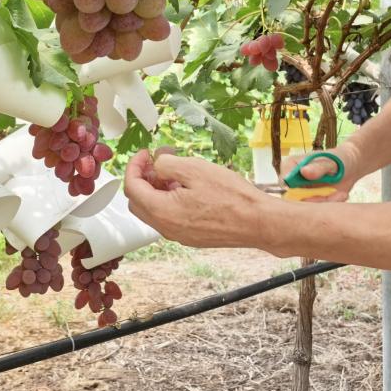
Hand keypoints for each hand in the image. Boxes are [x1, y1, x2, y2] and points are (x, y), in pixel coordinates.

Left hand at [122, 150, 275, 249]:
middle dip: (143, 179)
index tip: (146, 153)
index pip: (132, 188)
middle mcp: (166, 228)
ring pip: (154, 212)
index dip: (134, 166)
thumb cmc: (231, 196)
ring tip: (175, 174)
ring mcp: (179, 235)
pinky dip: (169, 202)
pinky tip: (188, 189)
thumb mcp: (195, 169)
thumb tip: (157, 165)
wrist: (258, 222)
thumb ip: (167, 165)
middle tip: (157, 163)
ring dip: (157, 191)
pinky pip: (170, 218)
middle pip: (138, 203)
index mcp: (162, 212)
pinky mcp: (192, 237)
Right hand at [280, 144, 358, 202]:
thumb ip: (318, 167)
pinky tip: (340, 196)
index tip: (312, 194)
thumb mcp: (330, 162)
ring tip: (341, 194)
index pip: (283, 182)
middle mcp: (292, 181)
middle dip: (315, 200)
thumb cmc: (338, 159)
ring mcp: (301, 193)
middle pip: (292, 199)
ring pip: (306, 207)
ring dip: (326, 203)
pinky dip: (331, 205)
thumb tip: (304, 172)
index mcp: (291, 166)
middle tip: (333, 195)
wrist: (351, 167)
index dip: (295, 191)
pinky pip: (316, 211)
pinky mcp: (311, 202)